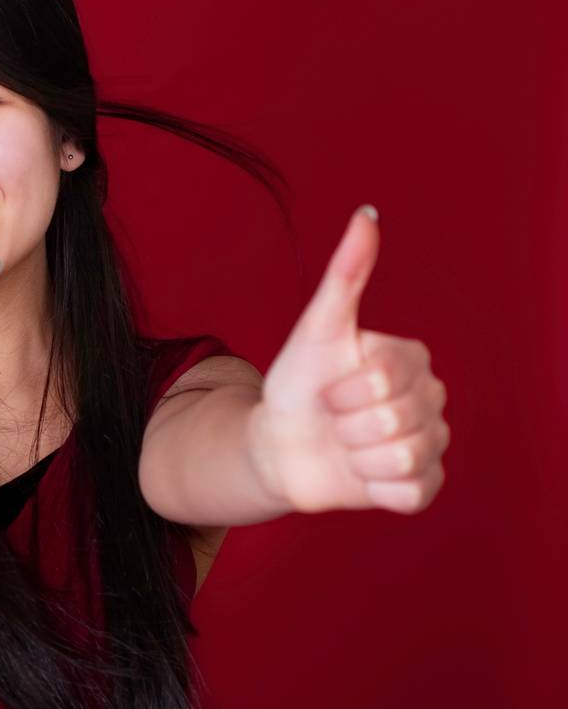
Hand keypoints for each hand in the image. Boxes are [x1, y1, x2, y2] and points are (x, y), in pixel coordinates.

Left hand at [248, 206, 449, 514]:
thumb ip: (345, 275)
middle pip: (398, 420)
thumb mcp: (316, 329)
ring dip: (357, 456)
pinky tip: (359, 474)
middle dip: (349, 423)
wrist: (278, 445)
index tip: (329, 388)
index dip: (347, 388)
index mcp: (412, 360)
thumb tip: (366, 215)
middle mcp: (431, 400)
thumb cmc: (297, 385)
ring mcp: (431, 444)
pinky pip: (412, 493)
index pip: (390, 377)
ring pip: (405, 457)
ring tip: (344, 445)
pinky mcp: (422, 486)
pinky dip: (374, 488)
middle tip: (334, 419)